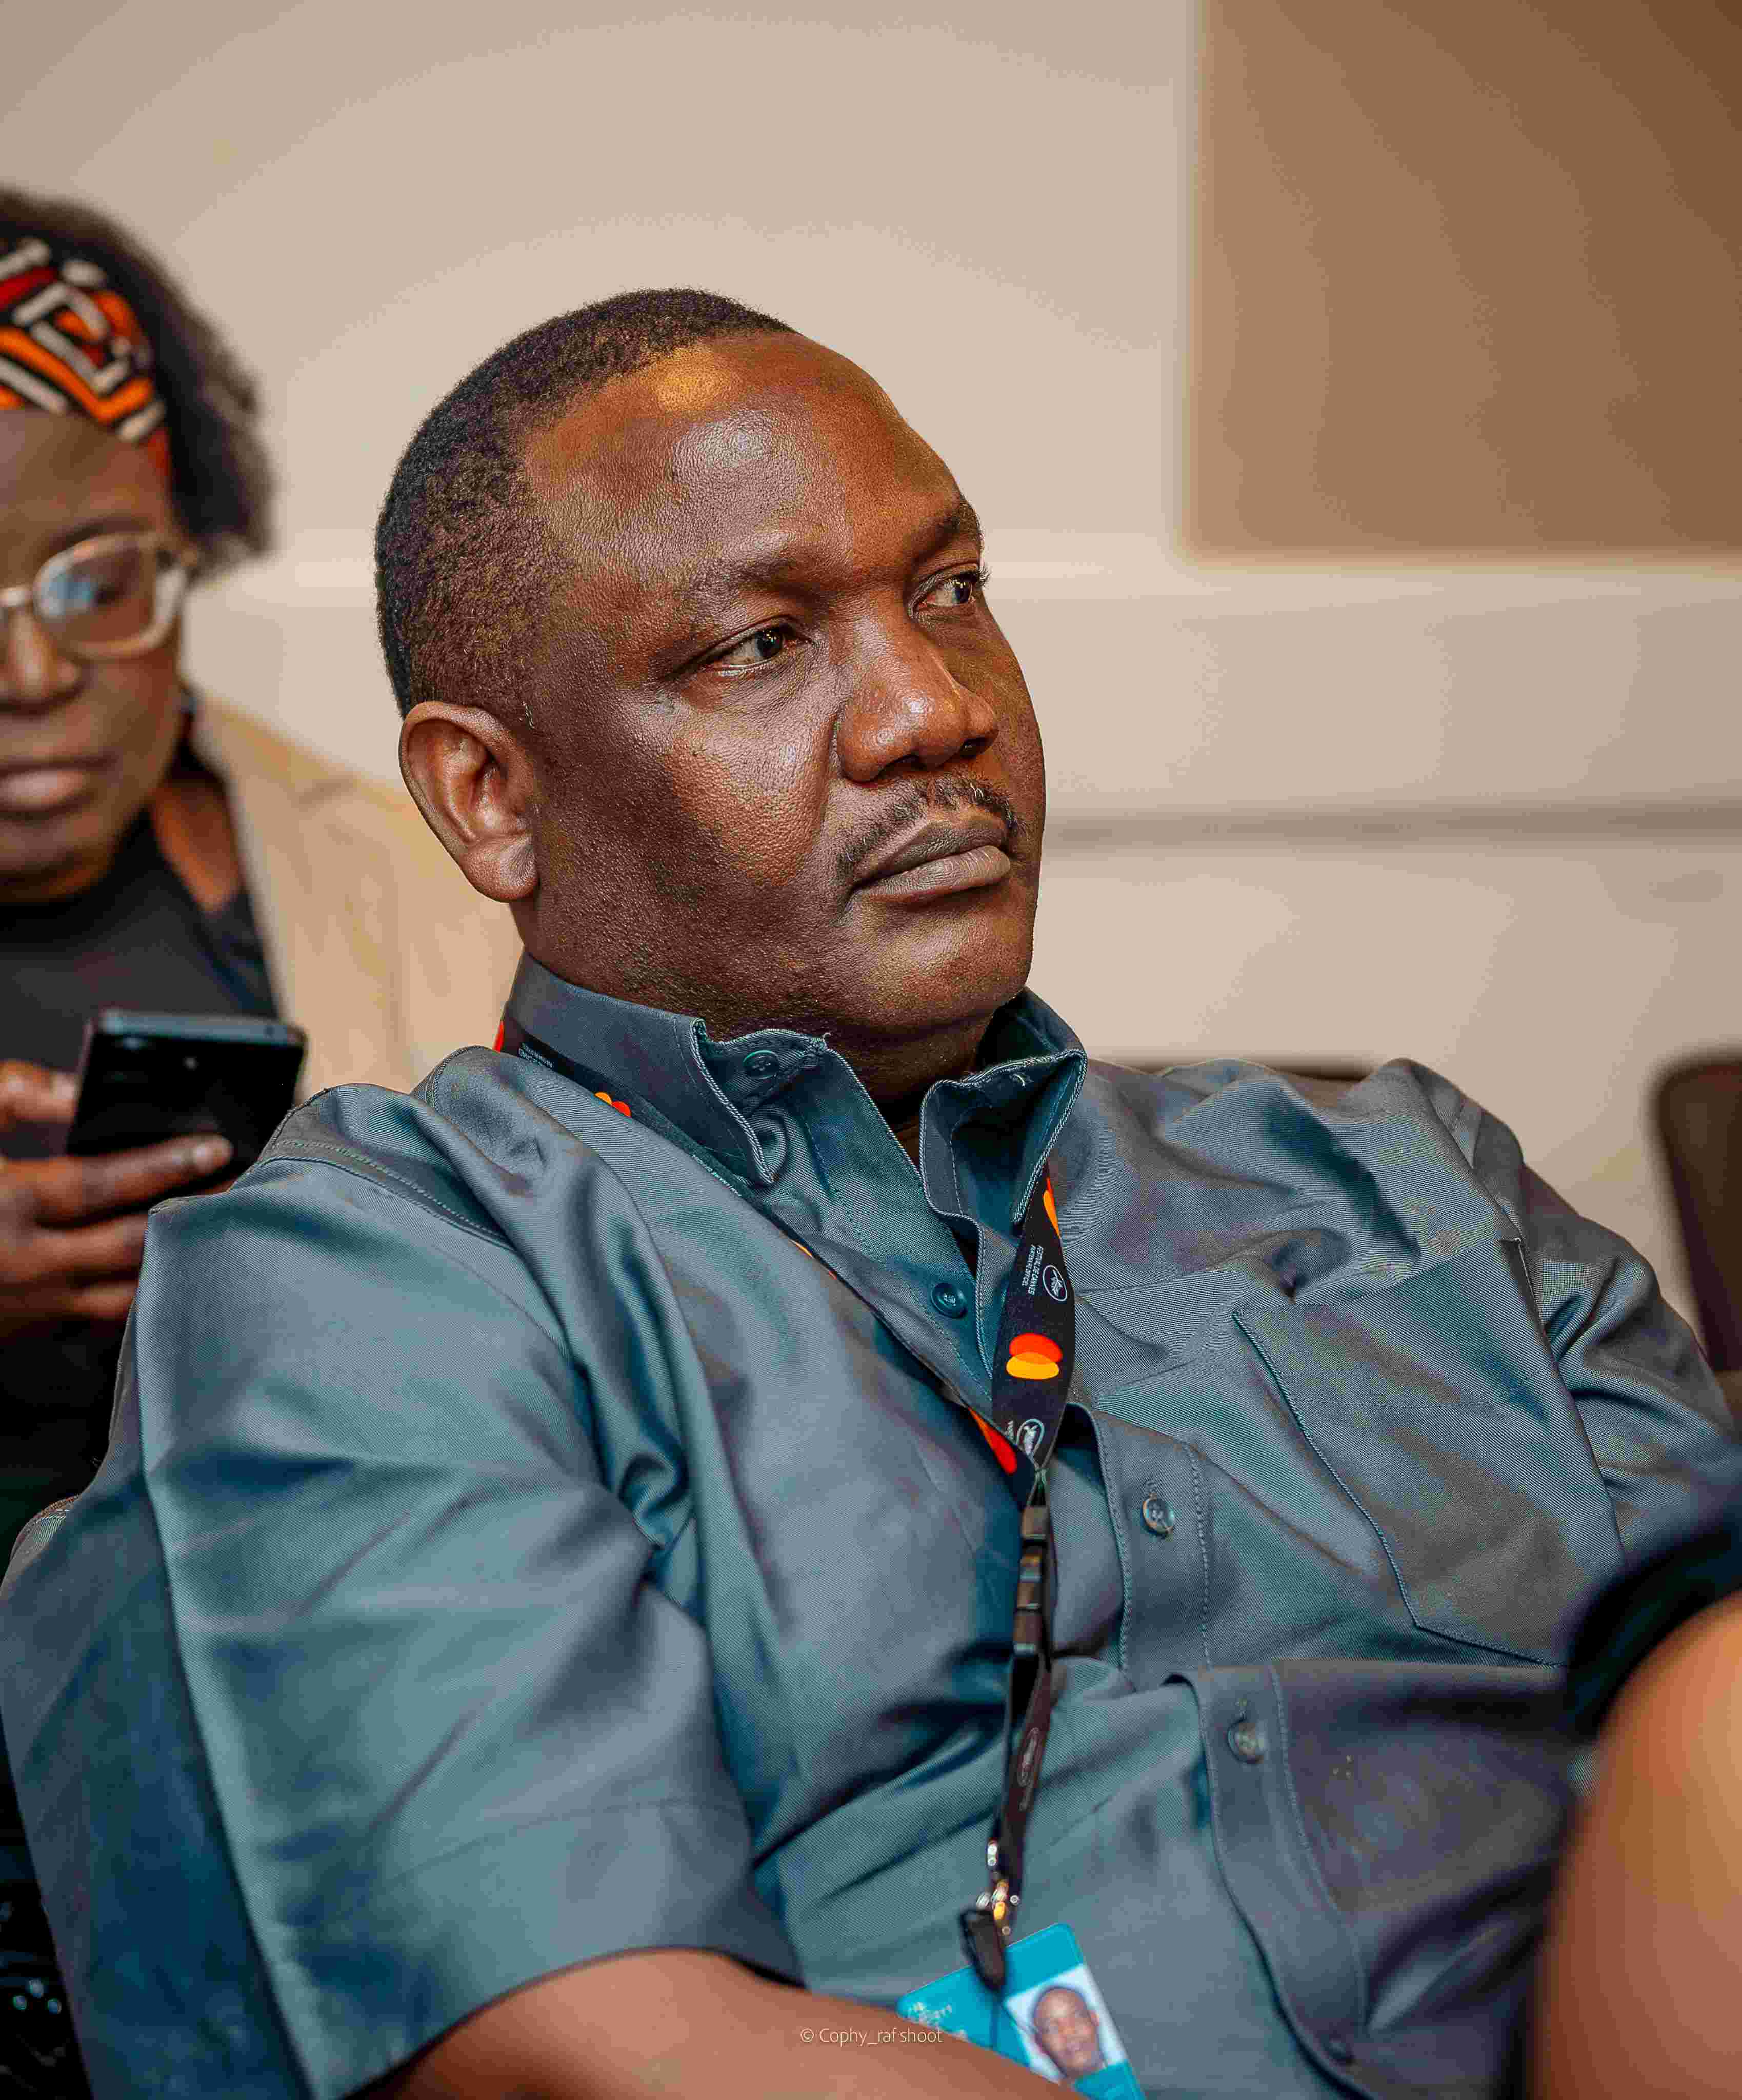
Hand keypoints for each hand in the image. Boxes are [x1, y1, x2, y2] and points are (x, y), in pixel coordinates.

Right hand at [0, 1061, 231, 1342]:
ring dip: (183, 1262)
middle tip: (250, 1187)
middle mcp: (24, 1266)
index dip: (164, 1165)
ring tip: (233, 1229)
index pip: (103, 1184)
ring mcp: (29, 1309)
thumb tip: (73, 1088)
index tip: (216, 1147)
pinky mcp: (27, 1336)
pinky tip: (184, 1274)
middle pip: (133, 1243)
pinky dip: (147, 1297)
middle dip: (198, 1214)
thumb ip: (10, 1097)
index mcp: (7, 1206)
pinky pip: (103, 1320)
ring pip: (129, 1292)